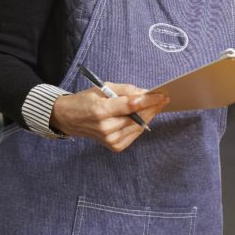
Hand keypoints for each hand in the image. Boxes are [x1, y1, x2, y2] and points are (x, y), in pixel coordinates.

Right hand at [50, 83, 169, 151]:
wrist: (70, 118)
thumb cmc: (87, 100)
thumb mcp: (104, 88)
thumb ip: (126, 90)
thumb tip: (146, 93)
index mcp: (100, 110)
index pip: (131, 106)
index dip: (149, 101)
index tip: (162, 95)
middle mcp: (105, 128)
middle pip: (137, 117)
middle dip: (152, 107)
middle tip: (164, 98)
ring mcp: (110, 139)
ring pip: (138, 126)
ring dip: (150, 115)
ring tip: (158, 105)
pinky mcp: (114, 146)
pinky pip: (134, 134)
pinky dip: (141, 124)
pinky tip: (146, 116)